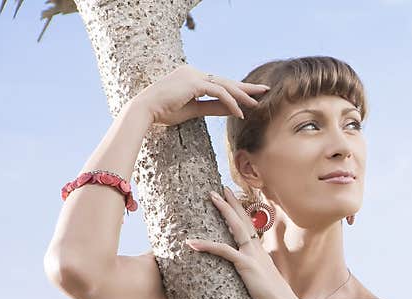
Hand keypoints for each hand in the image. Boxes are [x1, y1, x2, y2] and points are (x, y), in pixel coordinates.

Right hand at [132, 64, 269, 126]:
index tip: (253, 95)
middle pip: (226, 80)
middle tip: (265, 90)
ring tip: (256, 105)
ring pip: (224, 85)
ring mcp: (193, 75)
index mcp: (192, 77)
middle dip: (246, 87)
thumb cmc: (165, 111)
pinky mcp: (193, 82)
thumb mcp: (194, 110)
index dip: (237, 89)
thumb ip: (213, 107)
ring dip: (242, 96)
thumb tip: (233, 110)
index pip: (220, 83)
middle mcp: (194, 72)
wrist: (146, 110)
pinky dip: (231, 102)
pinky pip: (218, 92)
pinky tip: (240, 112)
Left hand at [185, 186, 296, 298]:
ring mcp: (252, 255)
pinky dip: (206, 245)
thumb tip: (249, 278)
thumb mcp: (262, 282)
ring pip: (236, 226)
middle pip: (243, 219)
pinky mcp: (245, 264)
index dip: (240, 212)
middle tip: (221, 188)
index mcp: (260, 252)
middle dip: (232, 202)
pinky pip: (223, 251)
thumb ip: (254, 276)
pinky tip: (192, 242)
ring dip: (223, 210)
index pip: (249, 227)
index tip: (232, 200)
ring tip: (212, 197)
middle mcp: (257, 249)